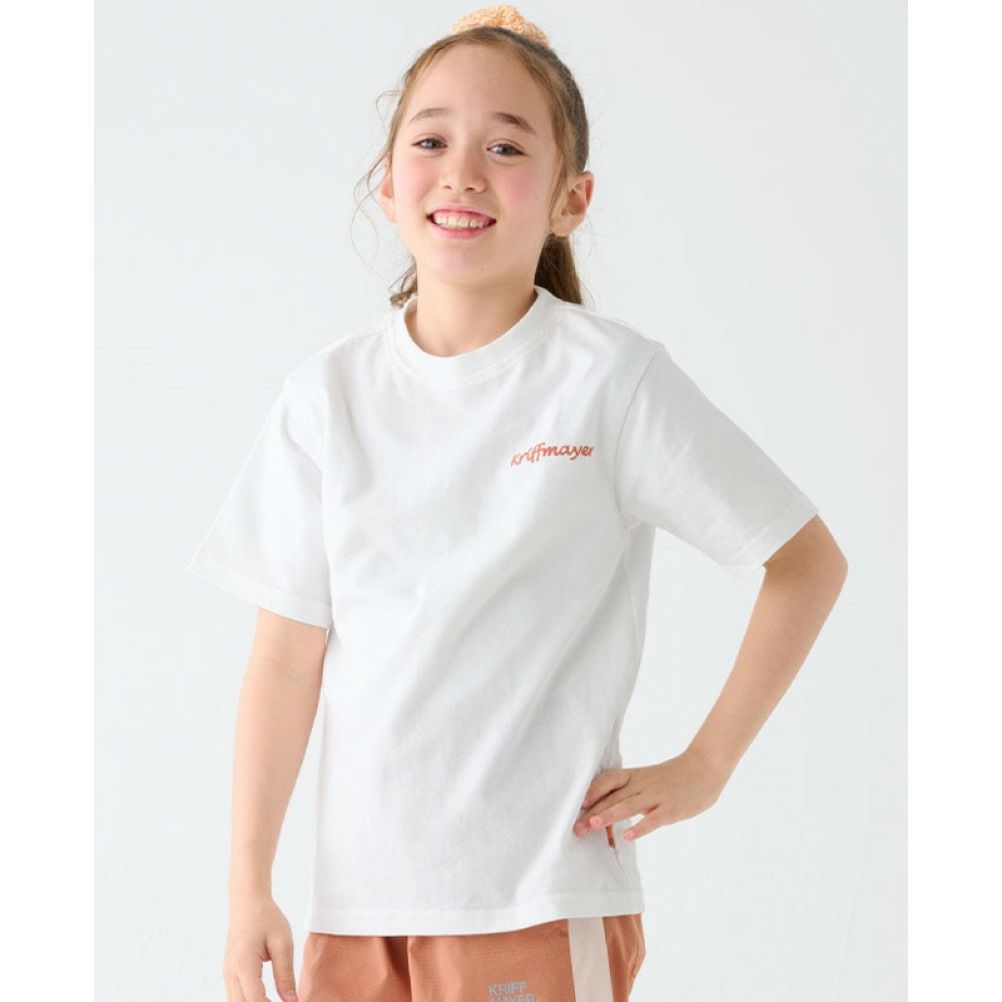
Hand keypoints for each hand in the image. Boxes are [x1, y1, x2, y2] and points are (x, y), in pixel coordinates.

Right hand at [223, 893, 298, 1001]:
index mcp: (244, 964)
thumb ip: (286, 975)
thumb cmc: (266, 917)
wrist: (248, 903)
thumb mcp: (283, 943)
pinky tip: (266, 1000)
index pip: (255, 1001)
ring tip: (276, 1000)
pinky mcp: (230, 974)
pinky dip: (249, 1001)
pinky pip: (236, 997)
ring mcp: (227, 974)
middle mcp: (230, 973)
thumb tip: (292, 1001)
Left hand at [571, 750, 730, 841]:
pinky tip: (629, 836)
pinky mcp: (671, 808)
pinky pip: (654, 818)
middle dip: (593, 812)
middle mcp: (642, 785)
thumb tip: (608, 810)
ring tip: (593, 824)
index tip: (576, 804)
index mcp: (635, 777)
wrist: (704, 767)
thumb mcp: (649, 781)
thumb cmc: (674, 778)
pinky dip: (641, 827)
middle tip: (576, 828)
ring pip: (629, 805)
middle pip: (613, 797)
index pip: (608, 780)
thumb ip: (631, 794)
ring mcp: (657, 796)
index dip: (592, 791)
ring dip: (610, 815)